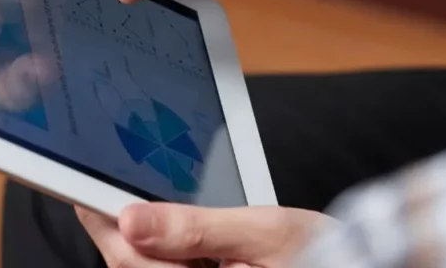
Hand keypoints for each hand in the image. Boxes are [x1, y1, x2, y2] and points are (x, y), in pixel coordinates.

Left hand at [76, 203, 331, 267]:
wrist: (361, 263)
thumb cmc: (323, 256)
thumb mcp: (264, 233)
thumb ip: (197, 228)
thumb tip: (132, 218)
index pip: (132, 259)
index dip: (104, 222)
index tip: (84, 190)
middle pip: (137, 266)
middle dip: (120, 229)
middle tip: (104, 186)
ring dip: (144, 237)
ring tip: (137, 196)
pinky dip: (170, 247)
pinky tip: (173, 224)